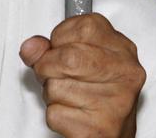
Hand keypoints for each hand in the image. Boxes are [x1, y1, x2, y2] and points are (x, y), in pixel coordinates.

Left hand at [19, 13, 145, 137]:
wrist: (109, 132)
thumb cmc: (92, 91)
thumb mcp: (73, 56)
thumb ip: (48, 46)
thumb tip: (31, 48)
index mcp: (120, 47)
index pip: (83, 27)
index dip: (59, 40)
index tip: (62, 49)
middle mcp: (125, 72)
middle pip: (68, 57)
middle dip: (48, 67)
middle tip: (55, 74)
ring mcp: (117, 101)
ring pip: (55, 87)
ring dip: (50, 93)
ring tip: (69, 96)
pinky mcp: (101, 129)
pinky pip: (54, 114)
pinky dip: (54, 115)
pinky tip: (72, 113)